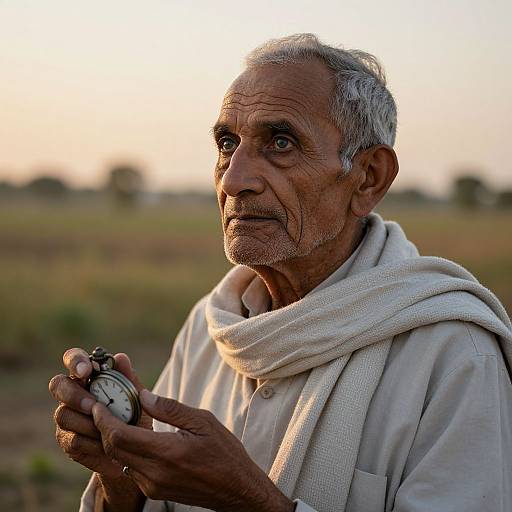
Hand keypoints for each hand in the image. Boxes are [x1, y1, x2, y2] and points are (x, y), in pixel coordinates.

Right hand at [48, 348, 149, 510]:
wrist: (135, 450)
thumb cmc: (134, 415)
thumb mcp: (136, 396)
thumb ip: (128, 377)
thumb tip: (120, 358)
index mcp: (89, 375)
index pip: (74, 358)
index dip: (75, 361)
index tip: (86, 371)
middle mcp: (73, 393)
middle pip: (58, 385)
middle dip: (74, 395)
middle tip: (94, 406)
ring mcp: (67, 416)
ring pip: (64, 415)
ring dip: (88, 423)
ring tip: (111, 430)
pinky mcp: (67, 440)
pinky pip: (73, 440)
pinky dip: (94, 444)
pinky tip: (109, 447)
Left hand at [92, 390, 294, 511]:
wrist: (236, 490)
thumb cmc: (224, 452)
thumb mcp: (203, 421)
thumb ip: (170, 408)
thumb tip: (143, 395)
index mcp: (167, 453)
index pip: (119, 436)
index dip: (104, 418)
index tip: (99, 402)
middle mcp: (155, 474)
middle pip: (112, 449)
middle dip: (103, 426)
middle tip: (102, 405)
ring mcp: (152, 486)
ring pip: (118, 459)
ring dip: (112, 438)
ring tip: (115, 416)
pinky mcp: (154, 491)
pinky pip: (130, 468)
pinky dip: (124, 450)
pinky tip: (131, 434)